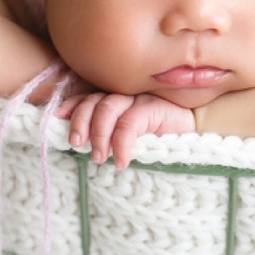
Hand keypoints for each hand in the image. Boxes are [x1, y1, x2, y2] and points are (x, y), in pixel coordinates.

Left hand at [56, 92, 195, 168]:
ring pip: (108, 109)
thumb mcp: (130, 135)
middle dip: (81, 121)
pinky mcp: (154, 107)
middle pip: (94, 101)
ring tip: (98, 157)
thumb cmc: (160, 135)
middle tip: (76, 143)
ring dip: (98, 134)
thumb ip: (109, 132)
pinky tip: (120, 161)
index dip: (72, 106)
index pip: (89, 97)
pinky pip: (129, 125)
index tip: (58, 118)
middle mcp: (126, 93)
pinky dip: (121, 145)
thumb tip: (81, 144)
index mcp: (117, 97)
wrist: (197, 131)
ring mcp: (139, 98)